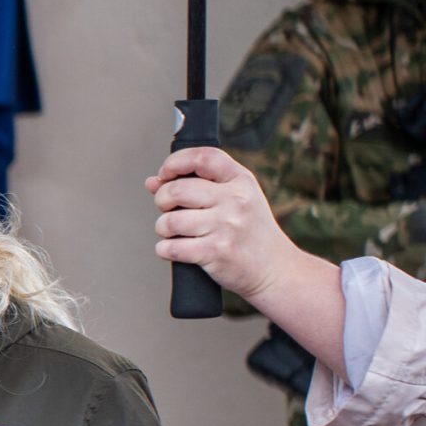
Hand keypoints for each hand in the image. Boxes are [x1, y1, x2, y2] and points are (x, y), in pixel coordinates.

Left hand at [145, 147, 319, 300]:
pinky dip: (165, 249)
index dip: (175, 162)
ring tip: (175, 233)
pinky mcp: (216, 252)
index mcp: (241, 180)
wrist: (274, 269)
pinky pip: (171, 247)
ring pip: (170, 221)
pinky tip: (175, 249)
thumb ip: (196, 186)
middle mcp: (236, 200)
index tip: (165, 174)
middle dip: (162, 200)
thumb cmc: (247, 232)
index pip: (203, 157)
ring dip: (163, 228)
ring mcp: (227, 226)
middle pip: (177, 190)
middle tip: (169, 210)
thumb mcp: (234, 200)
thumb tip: (152, 182)